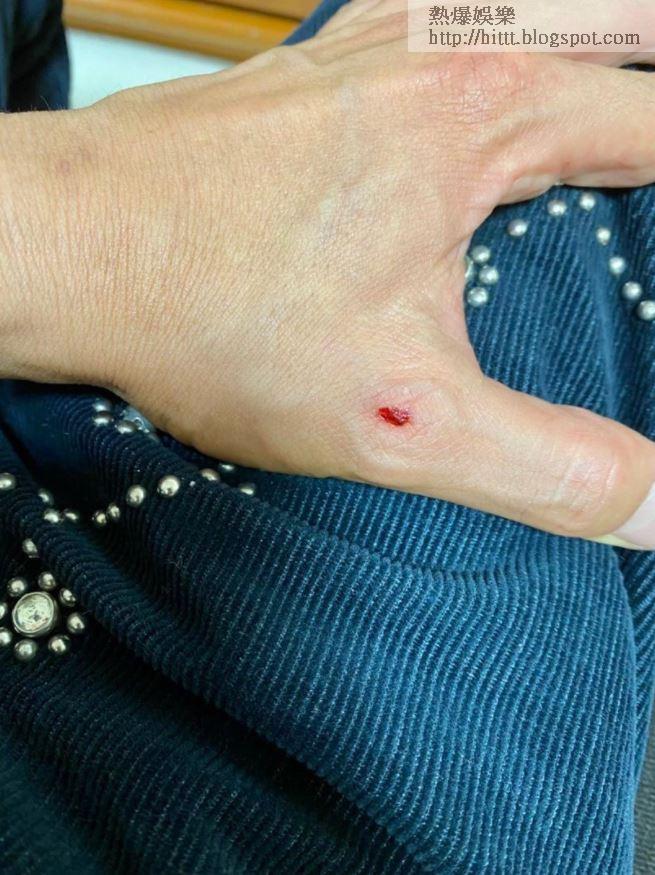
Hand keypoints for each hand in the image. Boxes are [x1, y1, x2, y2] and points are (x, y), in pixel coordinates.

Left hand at [3, 0, 654, 547]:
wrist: (68, 251)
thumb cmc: (214, 318)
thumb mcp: (401, 423)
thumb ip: (543, 468)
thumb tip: (652, 508)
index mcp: (480, 119)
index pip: (646, 121)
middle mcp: (428, 57)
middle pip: (589, 38)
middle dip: (634, 97)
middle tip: (639, 168)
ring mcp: (358, 53)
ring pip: (504, 17)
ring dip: (566, 49)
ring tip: (587, 108)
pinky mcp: (301, 77)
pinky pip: (419, 27)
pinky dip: (473, 46)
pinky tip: (462, 83)